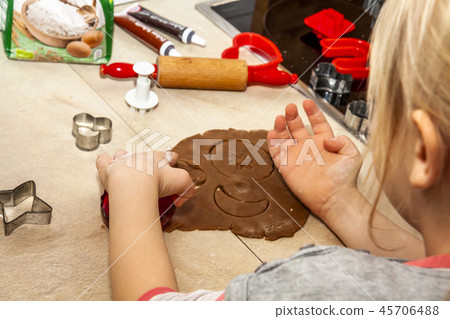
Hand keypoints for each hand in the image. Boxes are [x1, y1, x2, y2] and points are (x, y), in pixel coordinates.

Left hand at [96, 150, 193, 206]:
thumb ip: (188, 188)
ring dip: (125, 159)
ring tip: (127, 167)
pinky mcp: (108, 168)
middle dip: (148, 161)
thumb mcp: (182, 183)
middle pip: (146, 155)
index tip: (173, 164)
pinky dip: (105, 161)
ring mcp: (124, 160)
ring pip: (124, 154)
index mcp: (159, 158)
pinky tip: (107, 164)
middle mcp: (141, 157)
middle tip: (150, 172)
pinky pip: (104, 160)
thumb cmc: (158, 182)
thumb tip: (183, 197)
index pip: (168, 155)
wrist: (135, 184)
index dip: (172, 159)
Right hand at [267, 100, 360, 220]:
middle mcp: (308, 147)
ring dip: (281, 126)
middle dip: (293, 116)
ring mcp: (296, 157)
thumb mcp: (352, 155)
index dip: (312, 112)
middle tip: (290, 108)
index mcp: (324, 142)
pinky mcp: (286, 167)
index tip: (307, 103)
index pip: (316, 123)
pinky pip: (276, 152)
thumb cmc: (345, 179)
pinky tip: (272, 132)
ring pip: (285, 137)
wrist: (334, 198)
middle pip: (297, 127)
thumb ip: (343, 141)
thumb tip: (329, 138)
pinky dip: (272, 142)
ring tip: (279, 117)